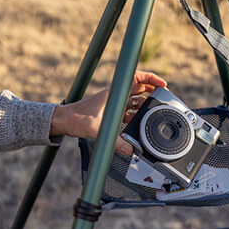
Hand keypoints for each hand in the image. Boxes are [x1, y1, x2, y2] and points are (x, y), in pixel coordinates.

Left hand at [51, 71, 168, 154]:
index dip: (151, 79)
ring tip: (153, 111)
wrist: (65, 121)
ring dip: (144, 104)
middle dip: (152, 91)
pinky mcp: (110, 112)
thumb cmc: (77, 119)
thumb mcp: (99, 130)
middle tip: (163, 97)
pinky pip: (127, 111)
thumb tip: (130, 150)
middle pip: (138, 88)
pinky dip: (134, 115)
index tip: (162, 84)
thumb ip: (116, 142)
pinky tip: (137, 123)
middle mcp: (115, 96)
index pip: (136, 78)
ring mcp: (113, 103)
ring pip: (134, 100)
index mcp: (114, 93)